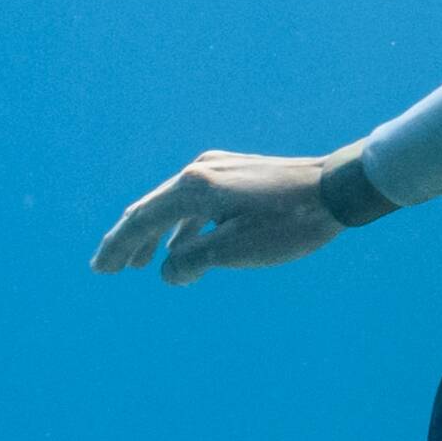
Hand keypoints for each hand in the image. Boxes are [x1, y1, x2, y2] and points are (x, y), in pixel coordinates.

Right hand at [93, 150, 356, 281]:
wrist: (340, 187)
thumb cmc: (291, 222)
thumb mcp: (236, 250)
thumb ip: (192, 261)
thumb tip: (167, 272)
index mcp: (193, 187)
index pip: (141, 219)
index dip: (117, 247)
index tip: (101, 270)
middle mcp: (200, 170)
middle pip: (152, 209)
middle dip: (129, 241)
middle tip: (109, 268)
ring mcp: (220, 167)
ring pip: (176, 206)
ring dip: (157, 235)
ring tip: (144, 263)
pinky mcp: (239, 173)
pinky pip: (199, 202)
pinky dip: (185, 226)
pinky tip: (185, 246)